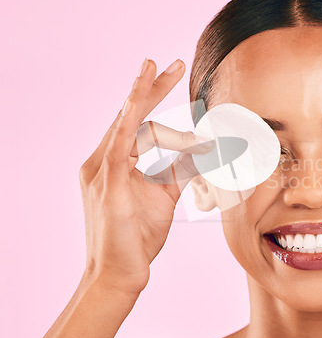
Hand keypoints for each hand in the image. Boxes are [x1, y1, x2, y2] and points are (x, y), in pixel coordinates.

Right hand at [78, 58, 212, 295]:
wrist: (120, 273)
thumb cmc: (137, 236)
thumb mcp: (163, 195)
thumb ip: (179, 170)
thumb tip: (203, 151)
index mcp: (114, 163)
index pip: (137, 124)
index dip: (162, 110)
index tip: (185, 100)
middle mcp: (101, 161)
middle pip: (129, 115)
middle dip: (152, 87)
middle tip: (173, 63)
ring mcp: (101, 171)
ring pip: (128, 125)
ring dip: (146, 97)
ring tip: (161, 73)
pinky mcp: (109, 183)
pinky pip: (120, 144)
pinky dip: (130, 117)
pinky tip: (140, 92)